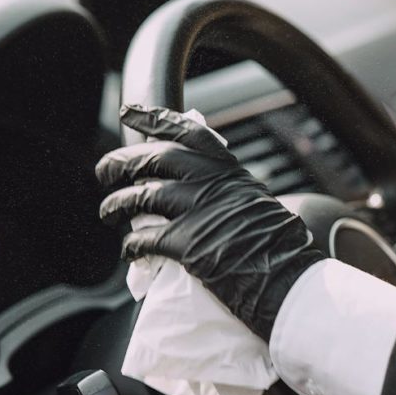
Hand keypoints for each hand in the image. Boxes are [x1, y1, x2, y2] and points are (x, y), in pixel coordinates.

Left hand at [96, 104, 324, 339]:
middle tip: (104, 171)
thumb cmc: (282, 253)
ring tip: (107, 213)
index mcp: (232, 173)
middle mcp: (214, 184)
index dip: (155, 119)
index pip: (190, 134)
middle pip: (155, 160)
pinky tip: (129, 251)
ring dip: (116, 205)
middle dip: (121, 162)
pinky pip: (144, 238)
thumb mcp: (260, 207)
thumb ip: (231, 197)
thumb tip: (206, 201)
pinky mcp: (187, 244)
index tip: (130, 111)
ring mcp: (199, 212)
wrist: (290, 283)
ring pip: (141, 197)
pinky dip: (131, 244)